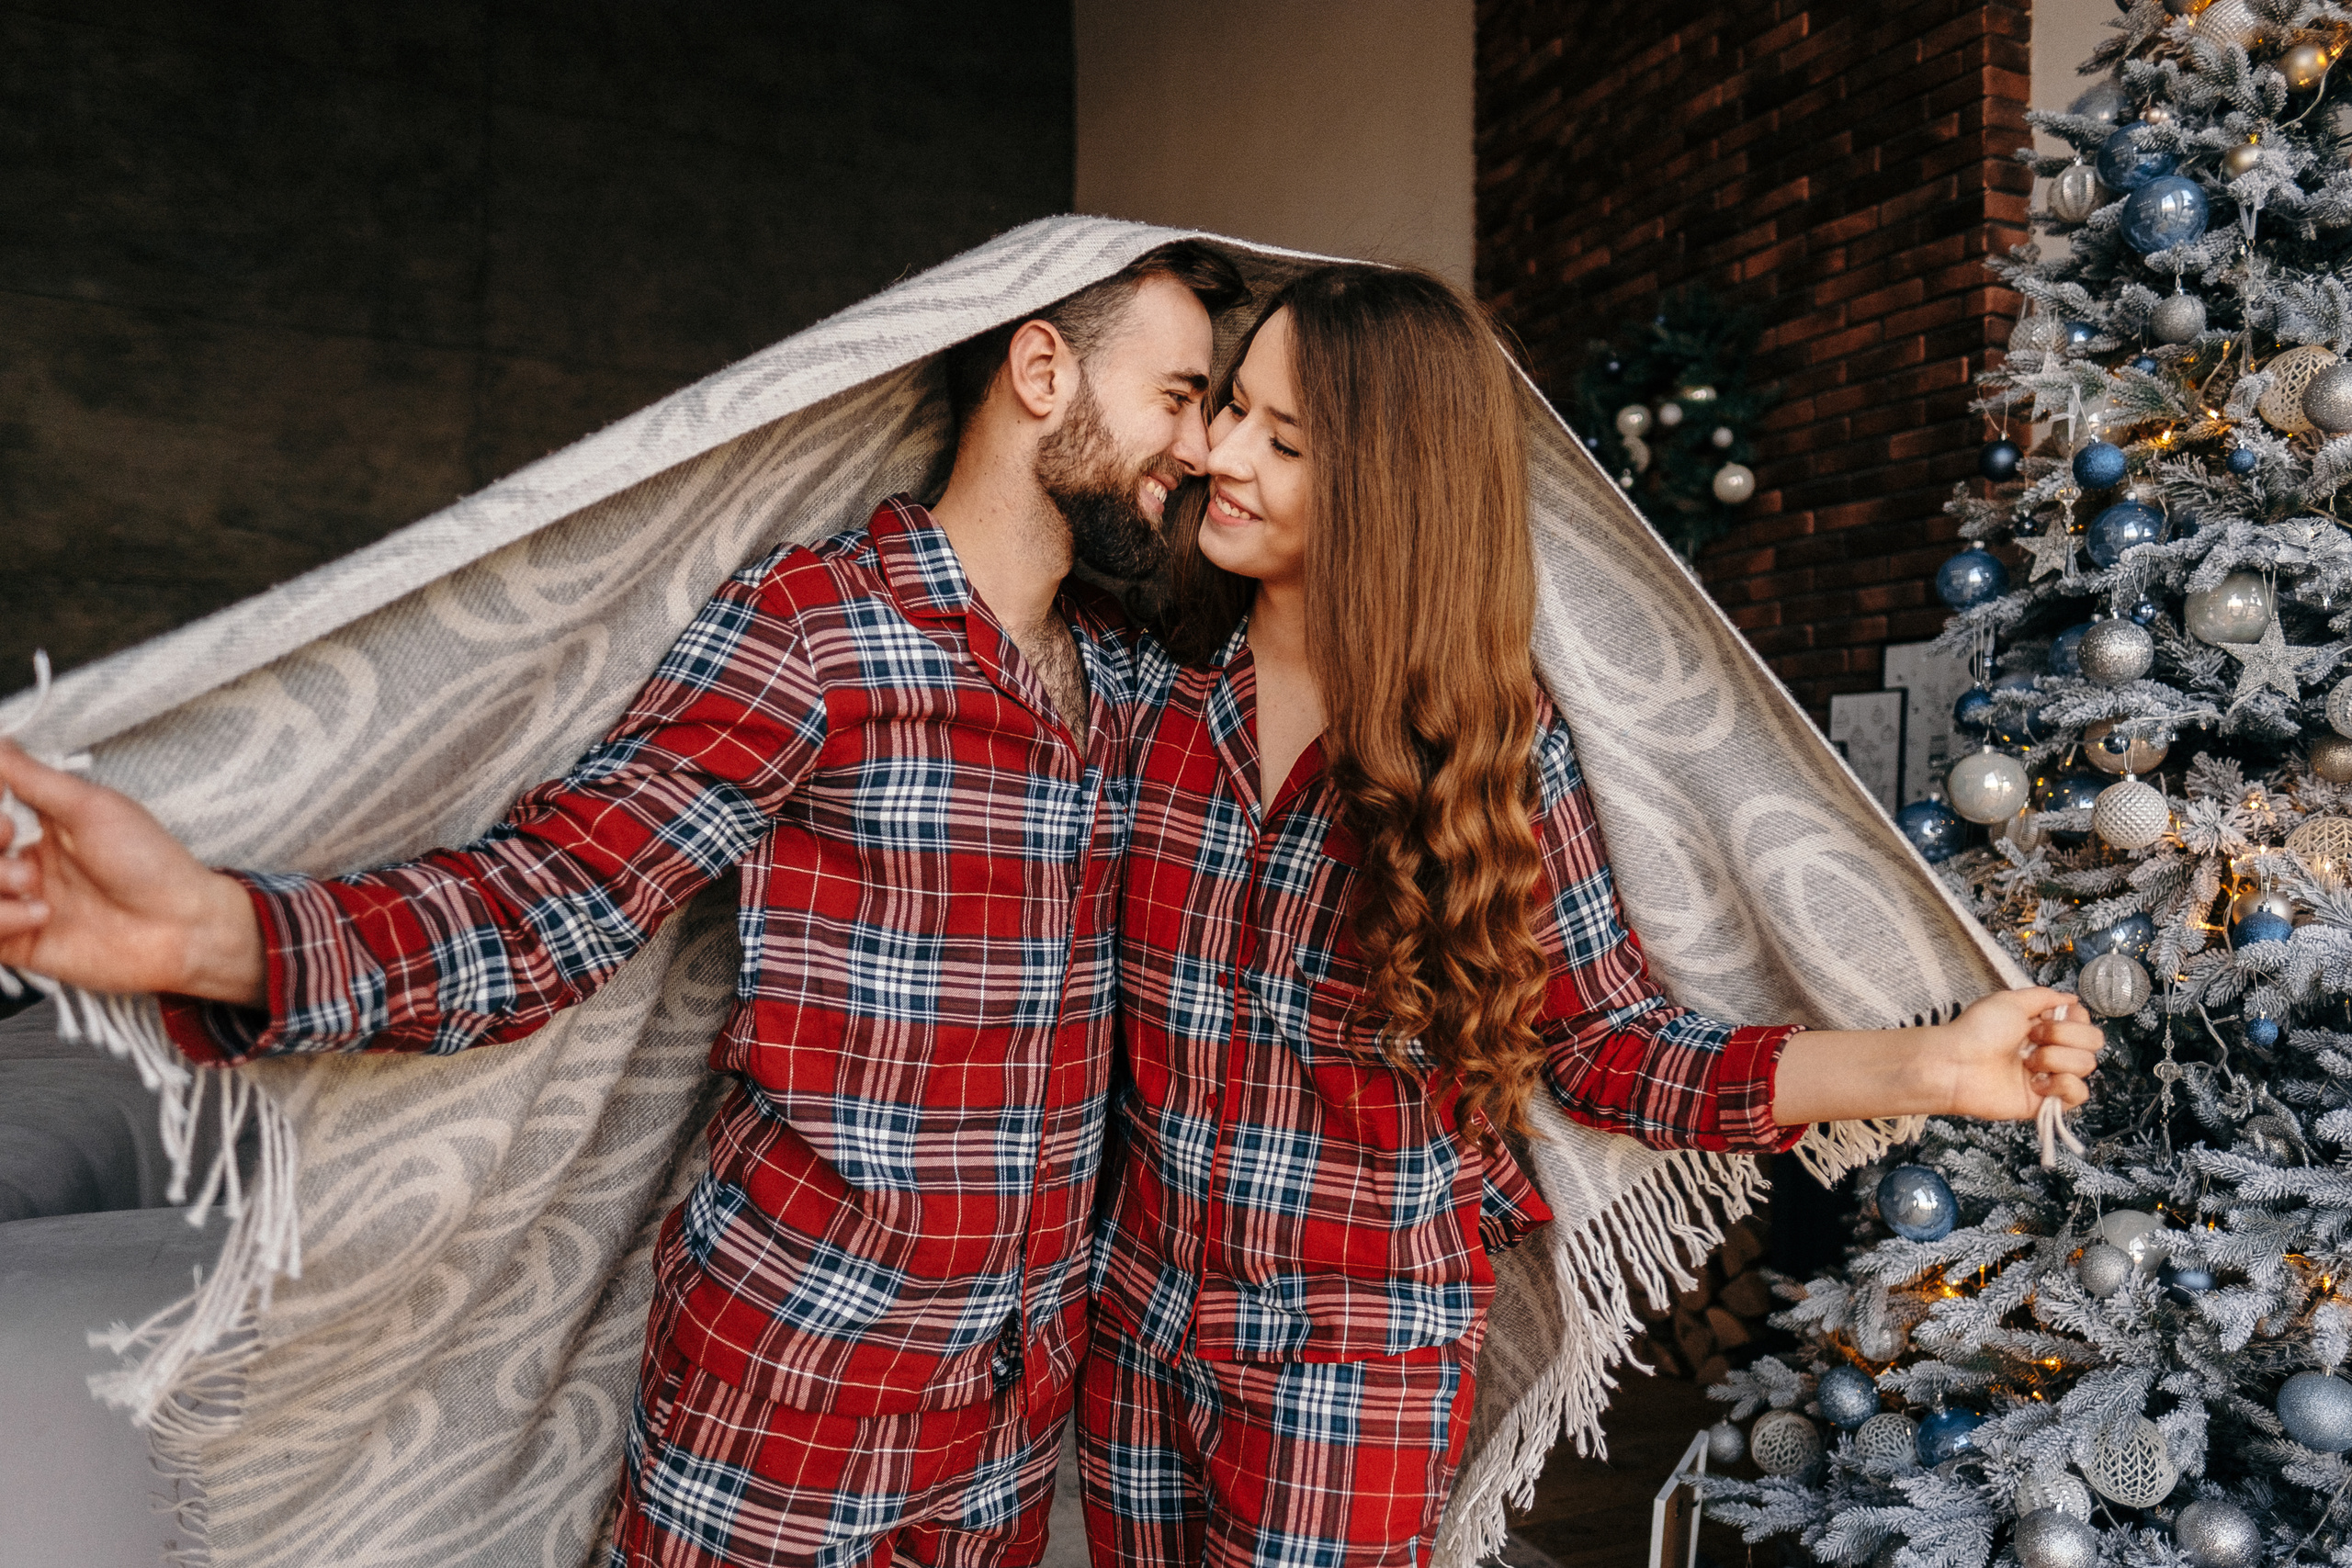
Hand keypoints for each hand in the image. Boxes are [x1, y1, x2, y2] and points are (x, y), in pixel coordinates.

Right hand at [0, 741, 265, 1003]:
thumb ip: (36, 779)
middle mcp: (22, 861)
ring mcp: (19, 901)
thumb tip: (0, 743)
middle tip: (11, 837)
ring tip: (33, 882)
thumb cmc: (152, 863)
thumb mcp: (92, 808)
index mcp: (39, 825)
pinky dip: (2, 918)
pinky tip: (43, 914)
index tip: (6, 812)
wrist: (183, 927)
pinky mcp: (19, 941)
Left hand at [1925, 987, 2103, 1122]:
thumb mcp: (2010, 1001)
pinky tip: (2035, 1083)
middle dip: (2063, 1036)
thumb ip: (2044, 996)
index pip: (2085, 1022)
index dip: (2071, 1019)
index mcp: (2044, 1027)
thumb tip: (2071, 999)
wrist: (1957, 1064)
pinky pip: (2079, 1094)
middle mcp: (2051, 1050)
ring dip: (2054, 1058)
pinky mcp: (2047, 1101)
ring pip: (2086, 1065)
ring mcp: (2050, 1076)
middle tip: (2031, 1039)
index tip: (2042, 1019)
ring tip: (2026, 1062)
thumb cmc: (1976, 1031)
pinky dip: (2061, 1085)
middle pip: (2093, 1042)